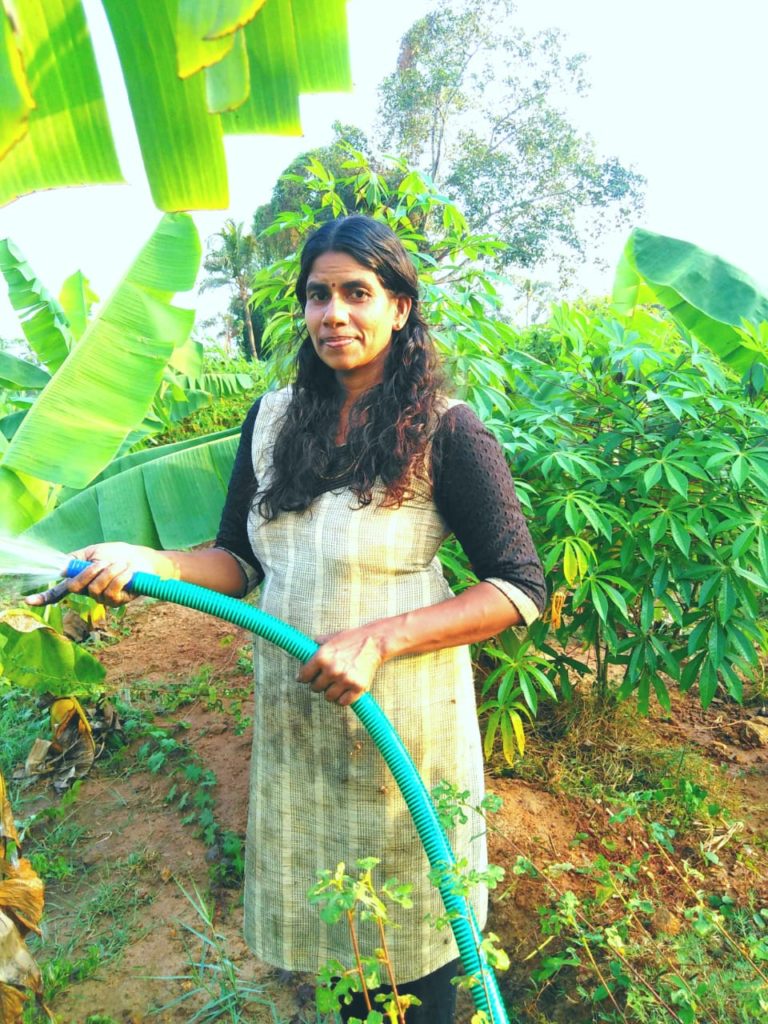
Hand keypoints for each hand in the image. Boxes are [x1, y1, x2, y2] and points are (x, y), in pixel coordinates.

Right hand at [25, 543, 172, 607]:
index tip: (29, 601)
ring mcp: (102, 599)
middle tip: (103, 562)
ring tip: (120, 564)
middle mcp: (88, 592)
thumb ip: (76, 558)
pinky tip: (128, 570)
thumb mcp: (94, 551)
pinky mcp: (117, 602)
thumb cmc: (118, 553)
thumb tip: (60, 568)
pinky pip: (112, 591)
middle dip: (89, 572)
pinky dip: (120, 576)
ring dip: (109, 571)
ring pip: (96, 588)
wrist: (143, 559)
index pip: (59, 591)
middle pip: (75, 588)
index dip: (44, 597)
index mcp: (81, 579)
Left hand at [297, 626, 386, 706]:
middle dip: (319, 685)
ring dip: (330, 693)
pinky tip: (344, 692)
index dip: (304, 678)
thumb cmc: (353, 639)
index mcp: (322, 657)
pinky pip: (343, 702)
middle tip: (326, 680)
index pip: (304, 676)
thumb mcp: (332, 638)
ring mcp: (345, 679)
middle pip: (315, 688)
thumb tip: (306, 648)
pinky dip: (342, 699)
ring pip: (328, 697)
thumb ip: (319, 644)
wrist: (375, 642)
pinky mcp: (357, 687)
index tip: (306, 679)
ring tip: (335, 686)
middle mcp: (332, 669)